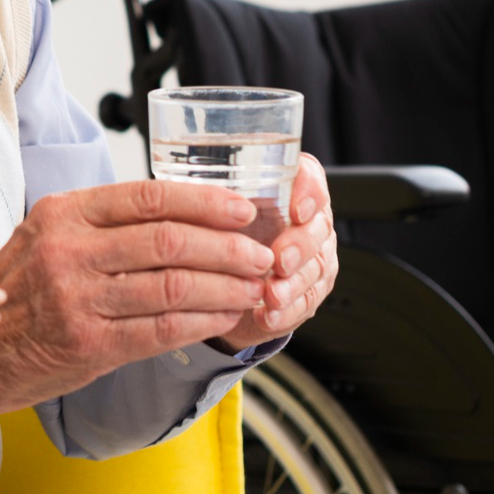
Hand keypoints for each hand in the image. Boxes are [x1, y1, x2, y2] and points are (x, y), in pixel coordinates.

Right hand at [0, 180, 273, 421]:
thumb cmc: (20, 291)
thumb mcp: (47, 237)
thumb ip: (103, 224)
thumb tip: (183, 215)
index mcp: (62, 213)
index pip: (147, 196)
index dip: (205, 202)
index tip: (243, 209)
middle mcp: (67, 250)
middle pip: (169, 239)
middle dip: (228, 246)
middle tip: (262, 253)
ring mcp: (76, 298)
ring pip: (174, 285)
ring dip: (226, 287)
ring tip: (254, 287)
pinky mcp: (87, 344)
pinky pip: (163, 329)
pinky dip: (204, 321)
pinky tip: (226, 317)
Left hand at [207, 154, 336, 352]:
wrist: (221, 278)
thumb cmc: (216, 231)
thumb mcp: (209, 208)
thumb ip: (204, 199)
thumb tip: (176, 198)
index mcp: (287, 190)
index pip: (310, 178)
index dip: (308, 192)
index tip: (295, 210)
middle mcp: (305, 221)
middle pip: (317, 227)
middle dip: (300, 245)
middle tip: (280, 260)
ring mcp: (310, 258)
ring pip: (315, 268)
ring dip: (293, 284)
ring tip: (272, 295)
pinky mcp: (306, 292)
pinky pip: (306, 302)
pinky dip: (287, 311)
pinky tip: (268, 316)